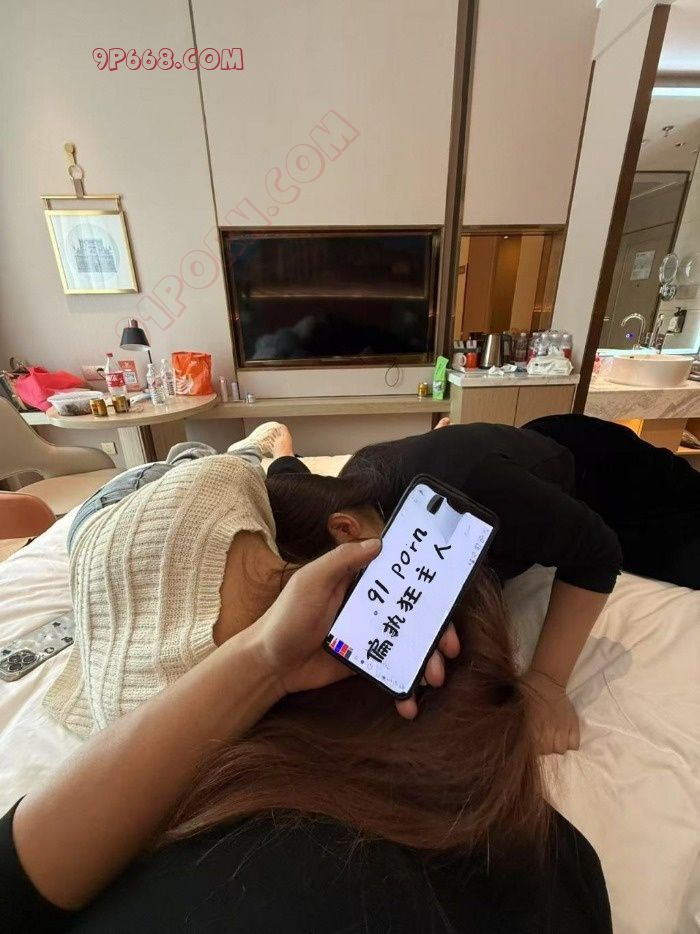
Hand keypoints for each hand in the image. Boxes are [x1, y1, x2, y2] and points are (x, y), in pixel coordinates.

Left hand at [248, 539, 459, 719]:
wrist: (269, 663)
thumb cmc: (286, 615)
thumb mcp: (311, 580)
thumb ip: (343, 560)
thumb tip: (379, 543)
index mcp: (360, 581)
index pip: (401, 578)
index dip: (429, 586)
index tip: (450, 597)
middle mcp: (370, 606)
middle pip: (414, 614)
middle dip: (438, 631)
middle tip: (450, 648)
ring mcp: (369, 635)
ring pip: (409, 644)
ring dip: (427, 661)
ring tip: (433, 679)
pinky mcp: (364, 662)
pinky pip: (392, 670)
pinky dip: (404, 687)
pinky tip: (409, 703)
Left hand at [521, 669, 579, 754]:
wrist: (545, 680)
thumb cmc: (525, 693)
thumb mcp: (514, 709)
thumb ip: (515, 727)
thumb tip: (509, 738)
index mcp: (531, 728)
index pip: (533, 750)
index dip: (531, 746)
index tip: (529, 739)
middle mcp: (547, 731)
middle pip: (547, 751)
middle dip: (543, 746)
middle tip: (541, 736)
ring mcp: (562, 729)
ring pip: (560, 750)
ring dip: (555, 745)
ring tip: (552, 736)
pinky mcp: (573, 725)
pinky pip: (574, 745)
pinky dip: (569, 743)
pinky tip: (563, 735)